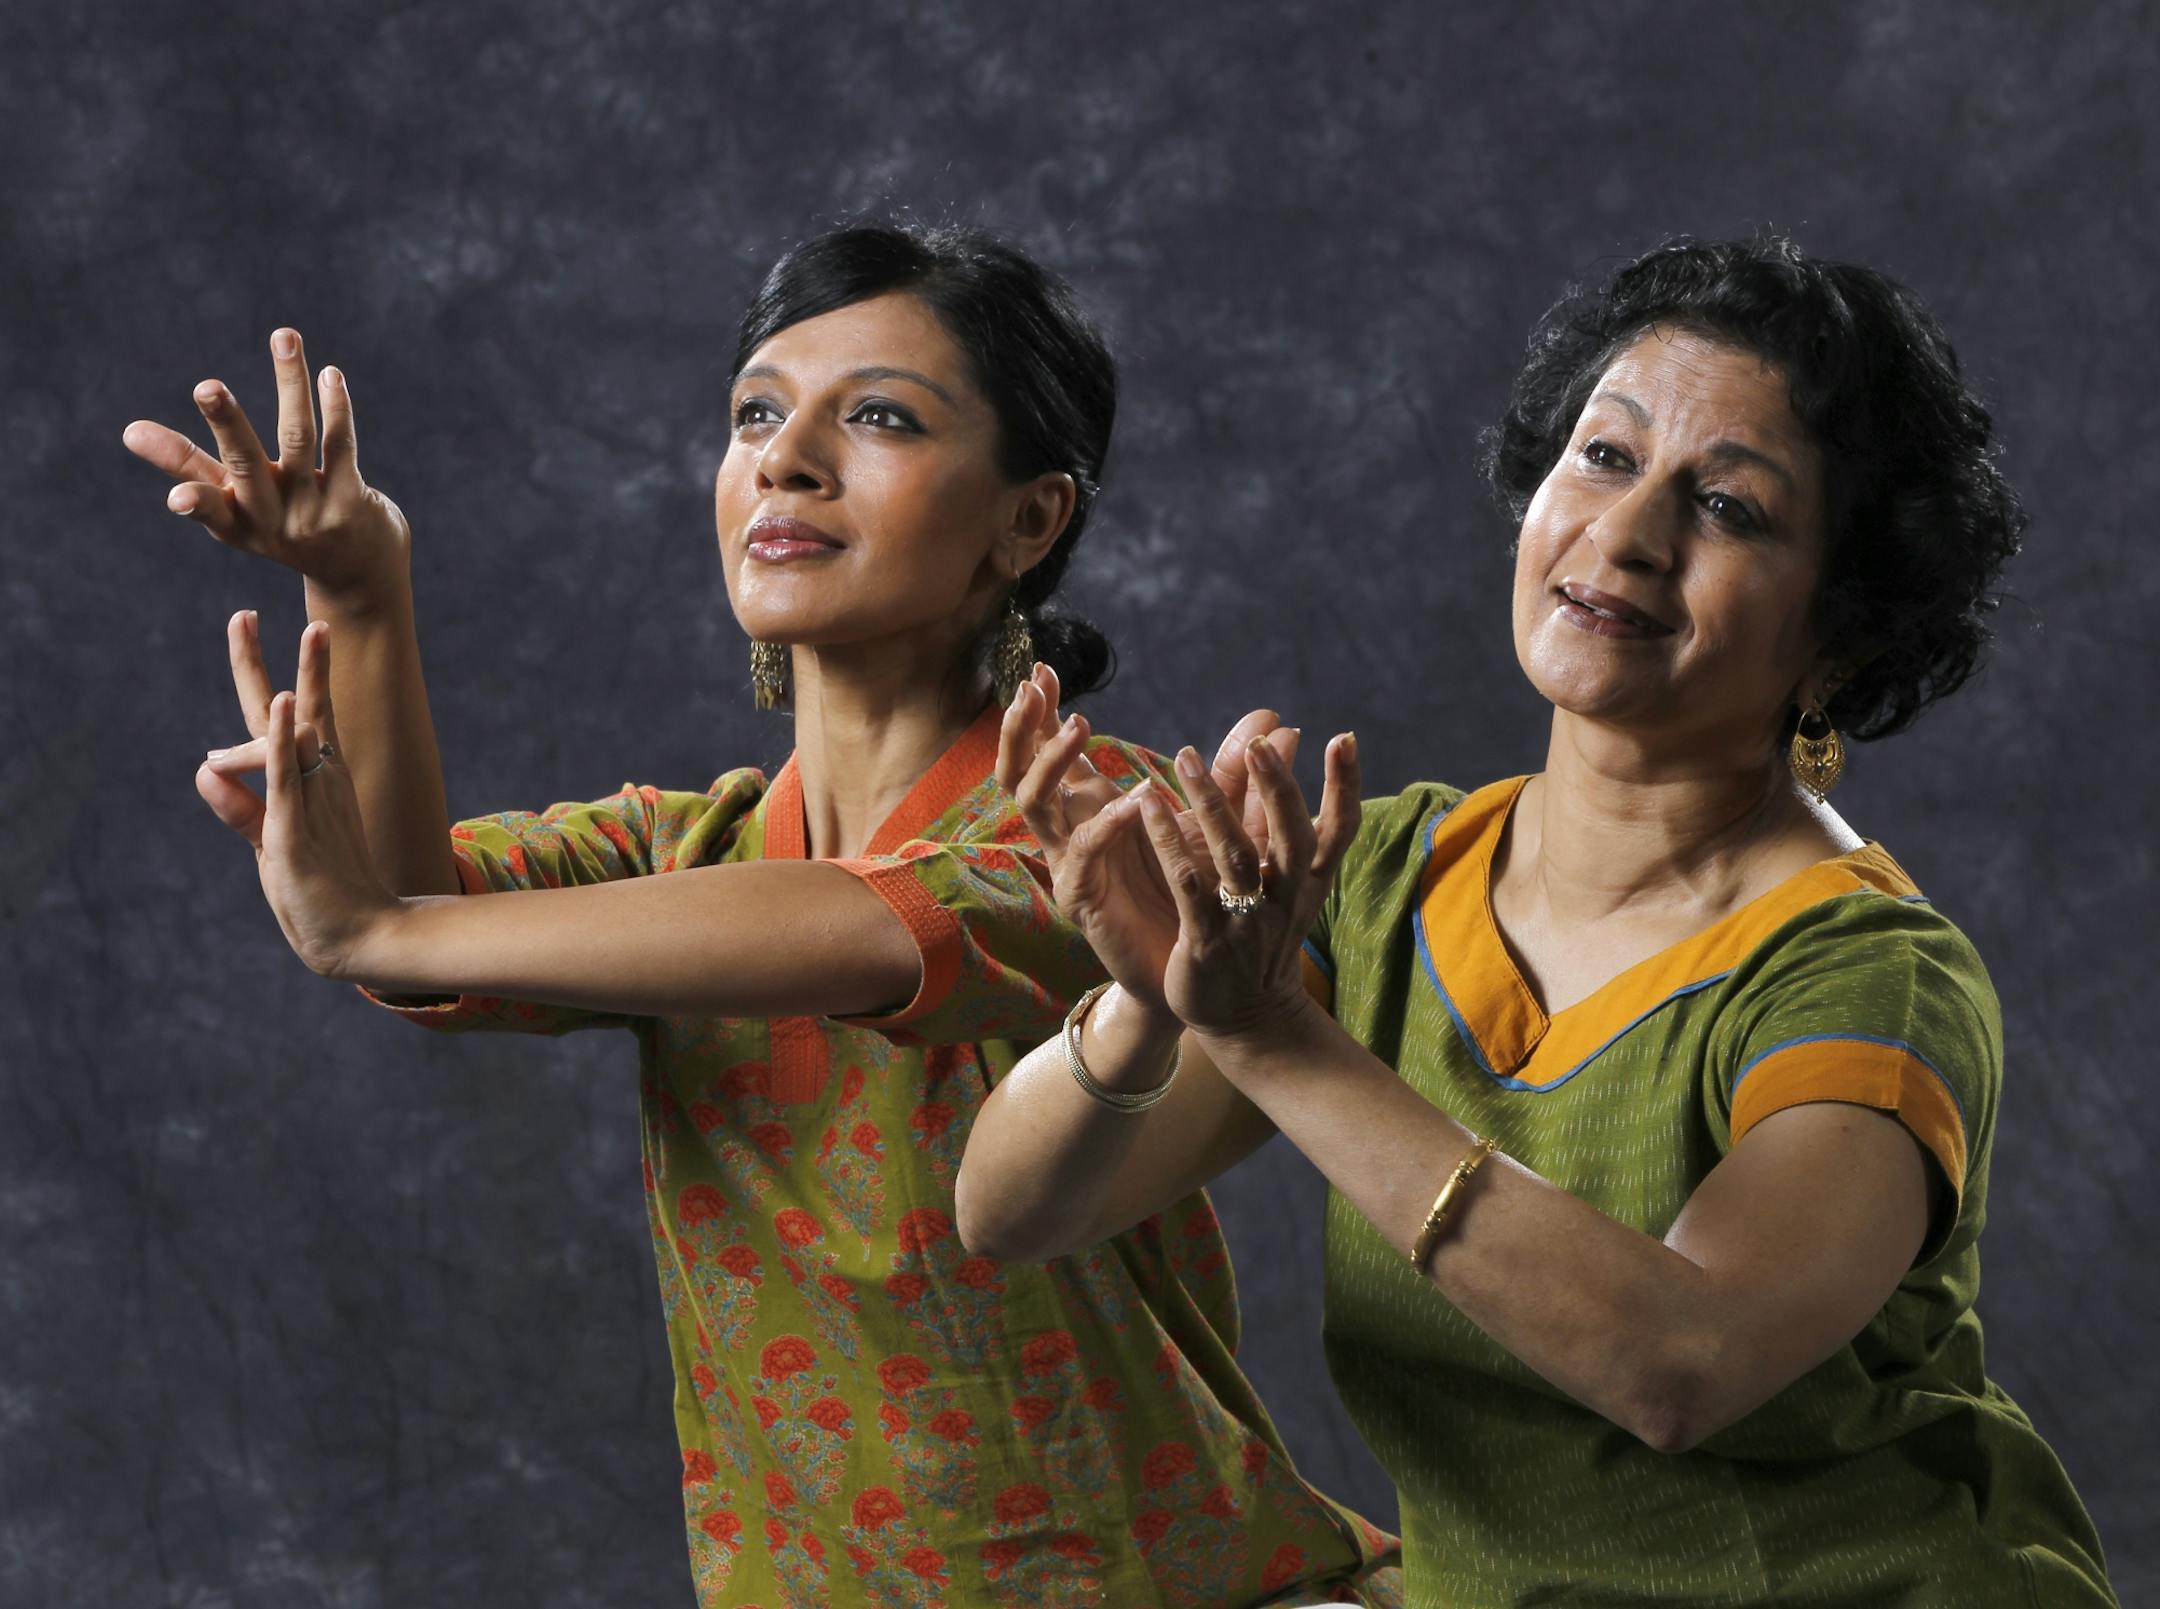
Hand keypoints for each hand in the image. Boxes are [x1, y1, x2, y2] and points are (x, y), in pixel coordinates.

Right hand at [124, 329, 411, 603]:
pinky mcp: (352, 499)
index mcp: (236, 525)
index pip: (209, 507)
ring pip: (297, 437)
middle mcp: (274, 519)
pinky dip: (335, 406)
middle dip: (226, 424)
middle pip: (246, 464)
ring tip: (284, 336)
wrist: (359, 569)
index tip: (177, 500)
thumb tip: (128, 430)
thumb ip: (185, 465)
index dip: (193, 503)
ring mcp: (316, 511)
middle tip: (206, 386)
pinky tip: (328, 374)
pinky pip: (340, 444)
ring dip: (290, 383)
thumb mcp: (233, 505)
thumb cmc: (283, 526)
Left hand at [196, 615, 401, 979]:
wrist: (358, 936)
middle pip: (294, 708)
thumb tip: (203, 766)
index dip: (268, 675)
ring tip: (294, 630)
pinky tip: (278, 701)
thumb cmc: (319, 893)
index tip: (250, 627)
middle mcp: (318, 781)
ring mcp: (312, 800)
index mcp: (312, 782)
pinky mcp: (298, 827)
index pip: (286, 720)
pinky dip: (277, 739)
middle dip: (273, 659)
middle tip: (246, 612)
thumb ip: (237, 806)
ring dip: (300, 678)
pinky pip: (287, 776)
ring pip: (298, 731)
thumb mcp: (269, 841)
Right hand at [996, 672, 1298, 1010]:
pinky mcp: (1081, 897)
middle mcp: (1071, 828)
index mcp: (1092, 805)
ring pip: (1030, 802)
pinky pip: (1078, 854)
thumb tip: (1281, 720)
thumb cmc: (1200, 892)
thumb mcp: (1221, 821)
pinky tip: (1134, 802)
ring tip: (1079, 725)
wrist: (1201, 968)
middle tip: (1033, 686)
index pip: (1051, 749)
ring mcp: (1070, 862)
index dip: (1040, 711)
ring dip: (1050, 761)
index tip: (1042, 668)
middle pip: (1018, 768)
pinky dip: (1104, 824)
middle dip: (1022, 726)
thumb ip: (1242, 769)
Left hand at [1132, 729, 1361, 1039]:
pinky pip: (1187, 884)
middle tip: (1258, 742)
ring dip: (1209, 804)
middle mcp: (1285, 898)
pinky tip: (1148, 807)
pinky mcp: (1206, 940)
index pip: (1339, 828)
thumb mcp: (1287, 883)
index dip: (1345, 785)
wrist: (1247, 1019)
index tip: (1346, 738)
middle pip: (1289, 836)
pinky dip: (1168, 842)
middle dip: (1276, 788)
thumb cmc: (1265, 937)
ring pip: (1233, 855)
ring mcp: (1246, 920)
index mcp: (1309, 881)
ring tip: (1184, 758)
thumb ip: (1281, 817)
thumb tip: (1290, 745)